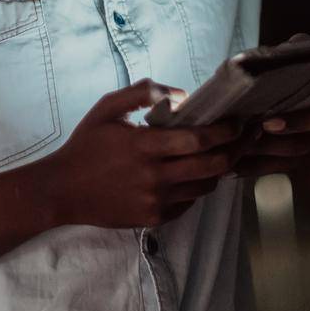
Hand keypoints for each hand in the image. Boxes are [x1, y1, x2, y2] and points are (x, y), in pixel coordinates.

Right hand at [38, 79, 244, 227]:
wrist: (62, 190)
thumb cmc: (86, 144)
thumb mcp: (107, 107)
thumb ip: (142, 92)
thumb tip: (181, 95)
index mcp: (145, 146)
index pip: (199, 140)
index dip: (226, 130)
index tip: (239, 121)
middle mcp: (155, 176)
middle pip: (212, 166)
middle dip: (236, 149)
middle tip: (247, 137)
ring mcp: (156, 201)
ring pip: (205, 186)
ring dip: (220, 169)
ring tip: (225, 153)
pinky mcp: (154, 218)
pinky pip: (189, 203)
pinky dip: (198, 187)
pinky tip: (196, 173)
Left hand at [230, 33, 309, 177]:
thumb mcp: (306, 51)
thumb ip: (295, 52)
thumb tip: (273, 57)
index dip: (299, 122)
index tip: (269, 121)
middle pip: (305, 145)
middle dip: (272, 144)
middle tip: (244, 140)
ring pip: (291, 160)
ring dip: (262, 159)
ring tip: (234, 154)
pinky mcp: (305, 158)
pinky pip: (281, 168)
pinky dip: (258, 168)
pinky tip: (235, 167)